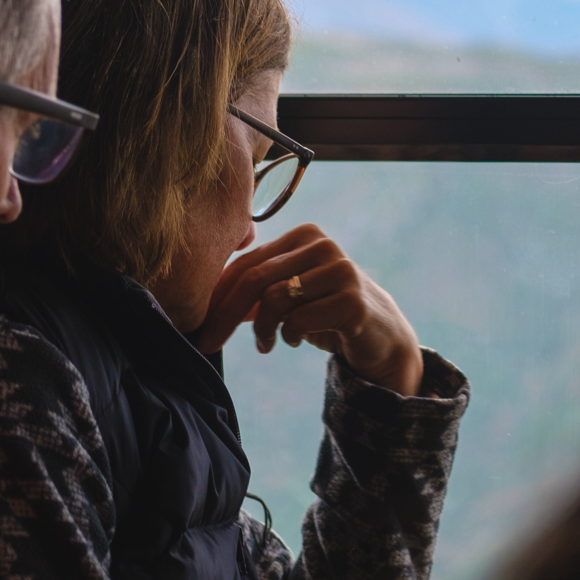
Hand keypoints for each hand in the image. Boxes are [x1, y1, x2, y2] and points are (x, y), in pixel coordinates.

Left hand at [193, 223, 424, 396]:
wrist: (380, 335)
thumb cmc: (325, 312)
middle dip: (225, 315)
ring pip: (274, 299)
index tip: (199, 326)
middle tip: (209, 344)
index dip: (217, 296)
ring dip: (262, 330)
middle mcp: (323, 245)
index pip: (247, 262)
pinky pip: (298, 321)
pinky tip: (294, 341)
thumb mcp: (289, 294)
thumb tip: (204, 300)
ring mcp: (341, 271)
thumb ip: (254, 289)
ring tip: (267, 344)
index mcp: (304, 235)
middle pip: (255, 279)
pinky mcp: (352, 301)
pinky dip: (287, 336)